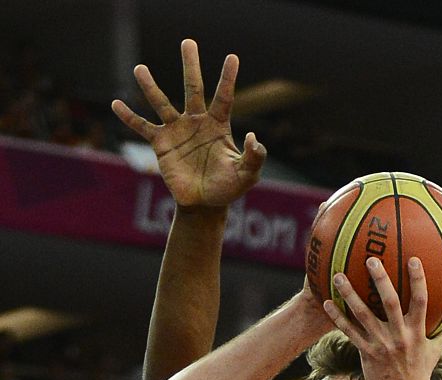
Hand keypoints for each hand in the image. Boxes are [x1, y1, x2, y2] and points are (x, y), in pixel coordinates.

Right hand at [111, 39, 265, 207]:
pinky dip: (129, 117)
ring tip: (139, 68)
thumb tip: (253, 137)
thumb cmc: (228, 187)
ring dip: (150, 86)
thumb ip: (254, 156)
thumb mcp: (247, 174)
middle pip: (193, 88)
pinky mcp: (161, 145)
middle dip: (190, 66)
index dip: (228, 78)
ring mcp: (177, 131)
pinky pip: (142, 128)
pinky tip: (116, 104)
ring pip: (162, 104)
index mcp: (218, 125)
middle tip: (188, 42)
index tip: (232, 57)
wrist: (205, 203)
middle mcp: (196, 122)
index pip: (224, 97)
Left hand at [322, 257, 441, 379]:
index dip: (418, 279)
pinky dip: (337, 318)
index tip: (413, 259)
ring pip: (363, 315)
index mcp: (417, 332)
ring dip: (350, 294)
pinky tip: (327, 304)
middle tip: (371, 259)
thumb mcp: (435, 353)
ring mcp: (381, 345)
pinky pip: (349, 332)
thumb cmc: (420, 374)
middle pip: (390, 302)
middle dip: (381, 279)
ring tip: (339, 276)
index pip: (421, 301)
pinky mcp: (366, 353)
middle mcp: (399, 336)